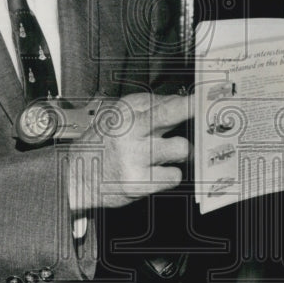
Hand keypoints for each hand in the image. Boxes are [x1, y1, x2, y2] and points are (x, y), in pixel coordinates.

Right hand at [69, 93, 190, 209]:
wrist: (79, 174)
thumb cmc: (103, 143)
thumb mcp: (120, 114)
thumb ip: (151, 105)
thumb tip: (181, 101)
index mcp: (127, 115)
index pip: (165, 106)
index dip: (189, 103)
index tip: (204, 100)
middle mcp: (131, 135)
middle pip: (174, 125)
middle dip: (188, 125)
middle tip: (190, 125)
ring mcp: (135, 159)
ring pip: (180, 151)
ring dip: (178, 153)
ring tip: (161, 153)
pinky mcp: (138, 182)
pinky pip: (173, 176)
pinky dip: (169, 174)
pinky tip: (155, 171)